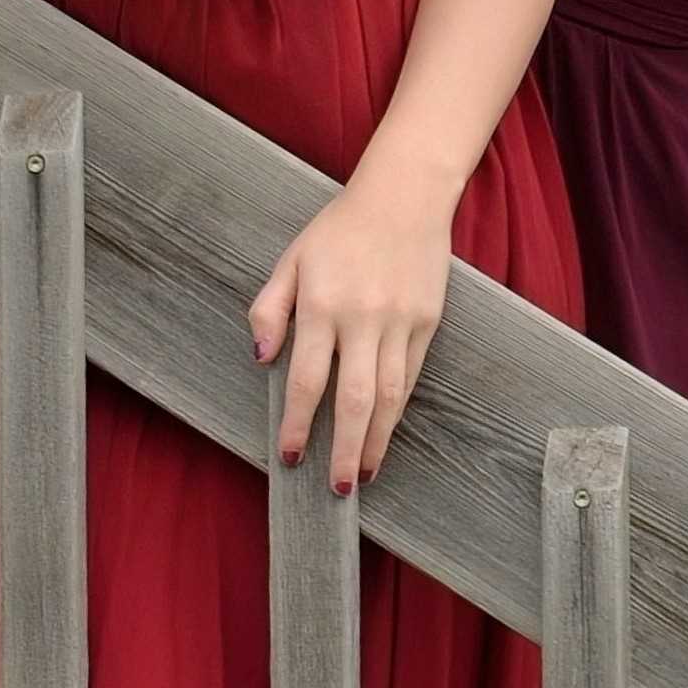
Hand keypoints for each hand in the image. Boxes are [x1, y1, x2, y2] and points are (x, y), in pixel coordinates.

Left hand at [250, 169, 459, 490]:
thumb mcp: (290, 260)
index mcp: (321, 304)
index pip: (306, 378)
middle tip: (337, 487)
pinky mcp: (427, 324)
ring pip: (389, 396)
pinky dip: (397, 411)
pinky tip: (386, 433)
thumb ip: (270, 309)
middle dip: (344, 448)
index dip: (298, 422)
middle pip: (354, 399)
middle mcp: (362, 318)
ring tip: (365, 473)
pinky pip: (410, 377)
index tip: (291, 455)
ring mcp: (398, 323)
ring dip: (377, 441)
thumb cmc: (337, 231)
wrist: (402, 200)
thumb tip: (261, 360)